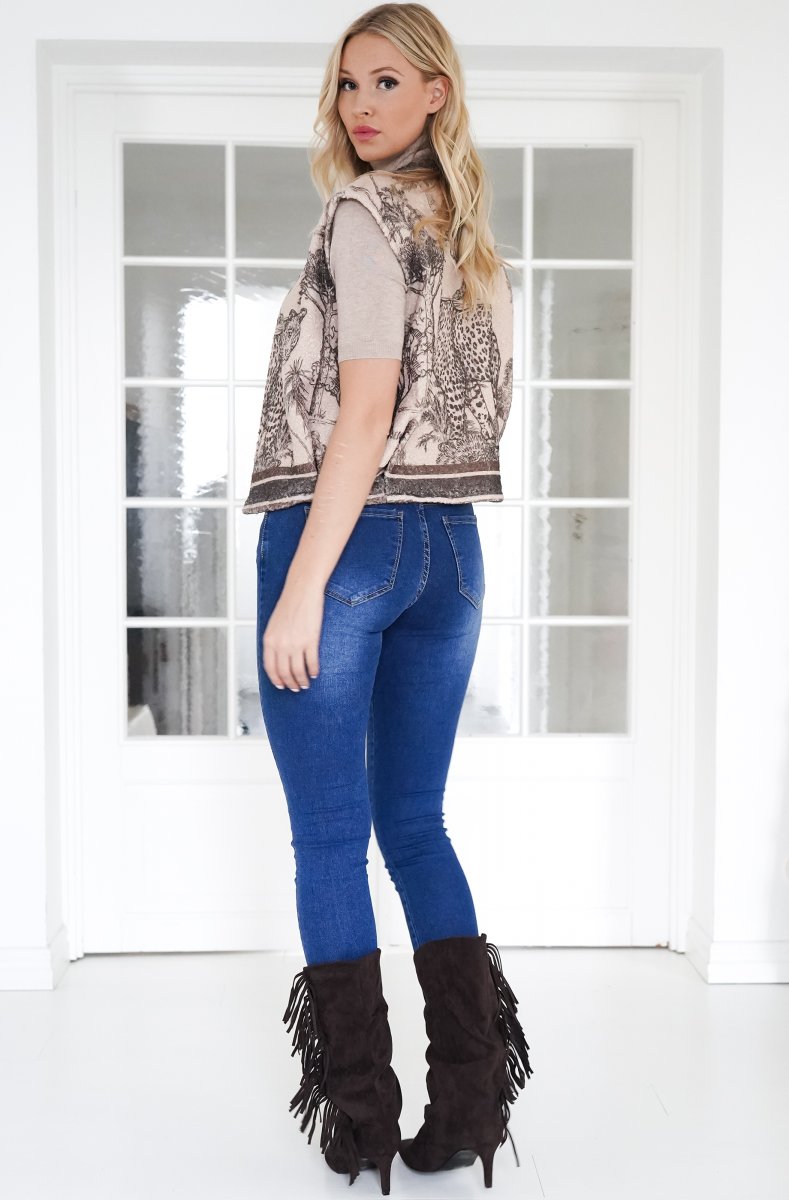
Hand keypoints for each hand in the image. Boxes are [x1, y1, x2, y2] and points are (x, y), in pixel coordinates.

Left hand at [261, 576, 323, 690]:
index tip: (281, 686)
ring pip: (298, 672)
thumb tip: (278, 658)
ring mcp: (296, 644)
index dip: (276, 680)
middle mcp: (281, 645)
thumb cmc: (289, 604)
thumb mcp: (273, 624)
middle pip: (285, 673)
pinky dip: (314, 671)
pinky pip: (312, 663)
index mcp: (269, 640)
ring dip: (303, 680)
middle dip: (291, 683)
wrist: (302, 590)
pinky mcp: (311, 641)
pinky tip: (315, 673)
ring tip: (306, 683)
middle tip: (296, 687)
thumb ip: (274, 642)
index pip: (270, 668)